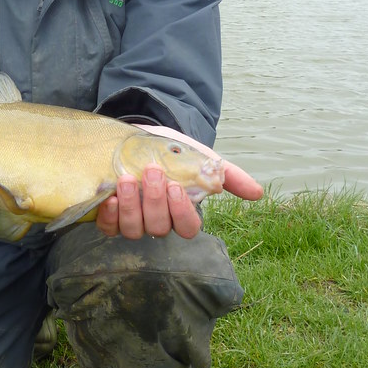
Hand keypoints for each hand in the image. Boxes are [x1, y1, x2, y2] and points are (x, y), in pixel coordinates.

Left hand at [95, 125, 263, 240]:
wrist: (140, 136)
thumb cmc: (174, 151)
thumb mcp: (200, 157)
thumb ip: (227, 175)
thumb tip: (257, 193)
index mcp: (181, 212)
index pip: (188, 228)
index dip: (182, 212)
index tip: (176, 187)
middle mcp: (158, 222)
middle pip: (159, 228)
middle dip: (155, 201)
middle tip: (151, 172)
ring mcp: (133, 222)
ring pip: (133, 230)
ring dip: (131, 207)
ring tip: (127, 180)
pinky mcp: (110, 216)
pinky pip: (109, 228)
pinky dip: (110, 216)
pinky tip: (110, 198)